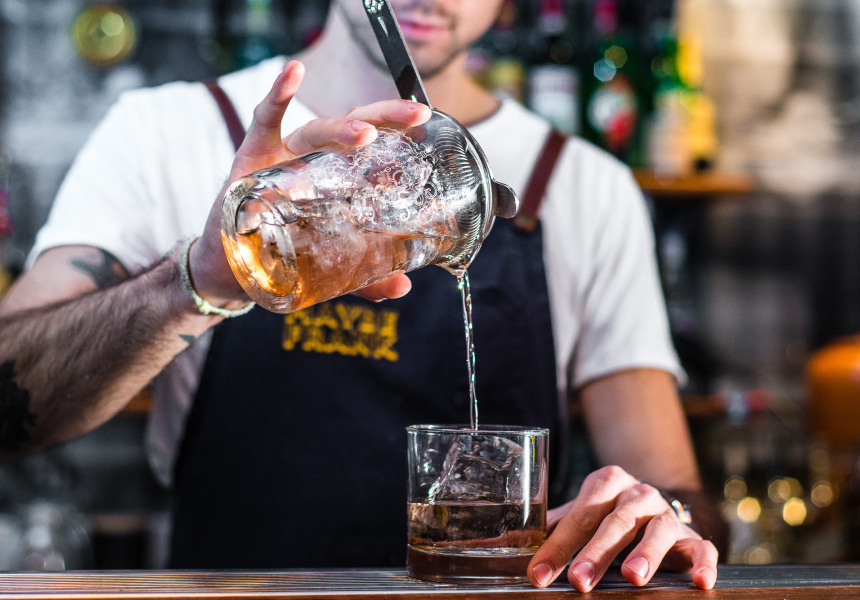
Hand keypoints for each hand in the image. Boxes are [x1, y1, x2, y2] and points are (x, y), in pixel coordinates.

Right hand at [191, 60, 430, 308]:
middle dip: (387, 116)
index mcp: (337, 176)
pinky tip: (294, 72)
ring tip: (366, 135)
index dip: (401, 134)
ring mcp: (284, 155)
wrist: (230, 266)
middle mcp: (315, 159)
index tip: (428, 125)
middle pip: (355, 126)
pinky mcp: (252, 156)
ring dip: (342, 128)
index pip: (375, 147)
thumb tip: (403, 288)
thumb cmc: (282, 251)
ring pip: (316, 130)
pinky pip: (264, 119)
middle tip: (416, 116)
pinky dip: (278, 94)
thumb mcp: (328, 264)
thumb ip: (364, 275)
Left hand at [528, 466, 717, 591]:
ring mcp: (667, 514)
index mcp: (606, 483)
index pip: (579, 514)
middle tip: (579, 580)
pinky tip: (701, 582)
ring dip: (646, 553)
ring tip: (634, 576)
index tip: (538, 574)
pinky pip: (704, 548)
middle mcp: (638, 494)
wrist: (654, 508)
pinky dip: (705, 564)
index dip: (558, 546)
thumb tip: (498, 544)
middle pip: (616, 523)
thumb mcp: (579, 515)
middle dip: (595, 553)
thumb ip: (549, 530)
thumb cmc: (606, 515)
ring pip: (659, 531)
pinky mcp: (693, 536)